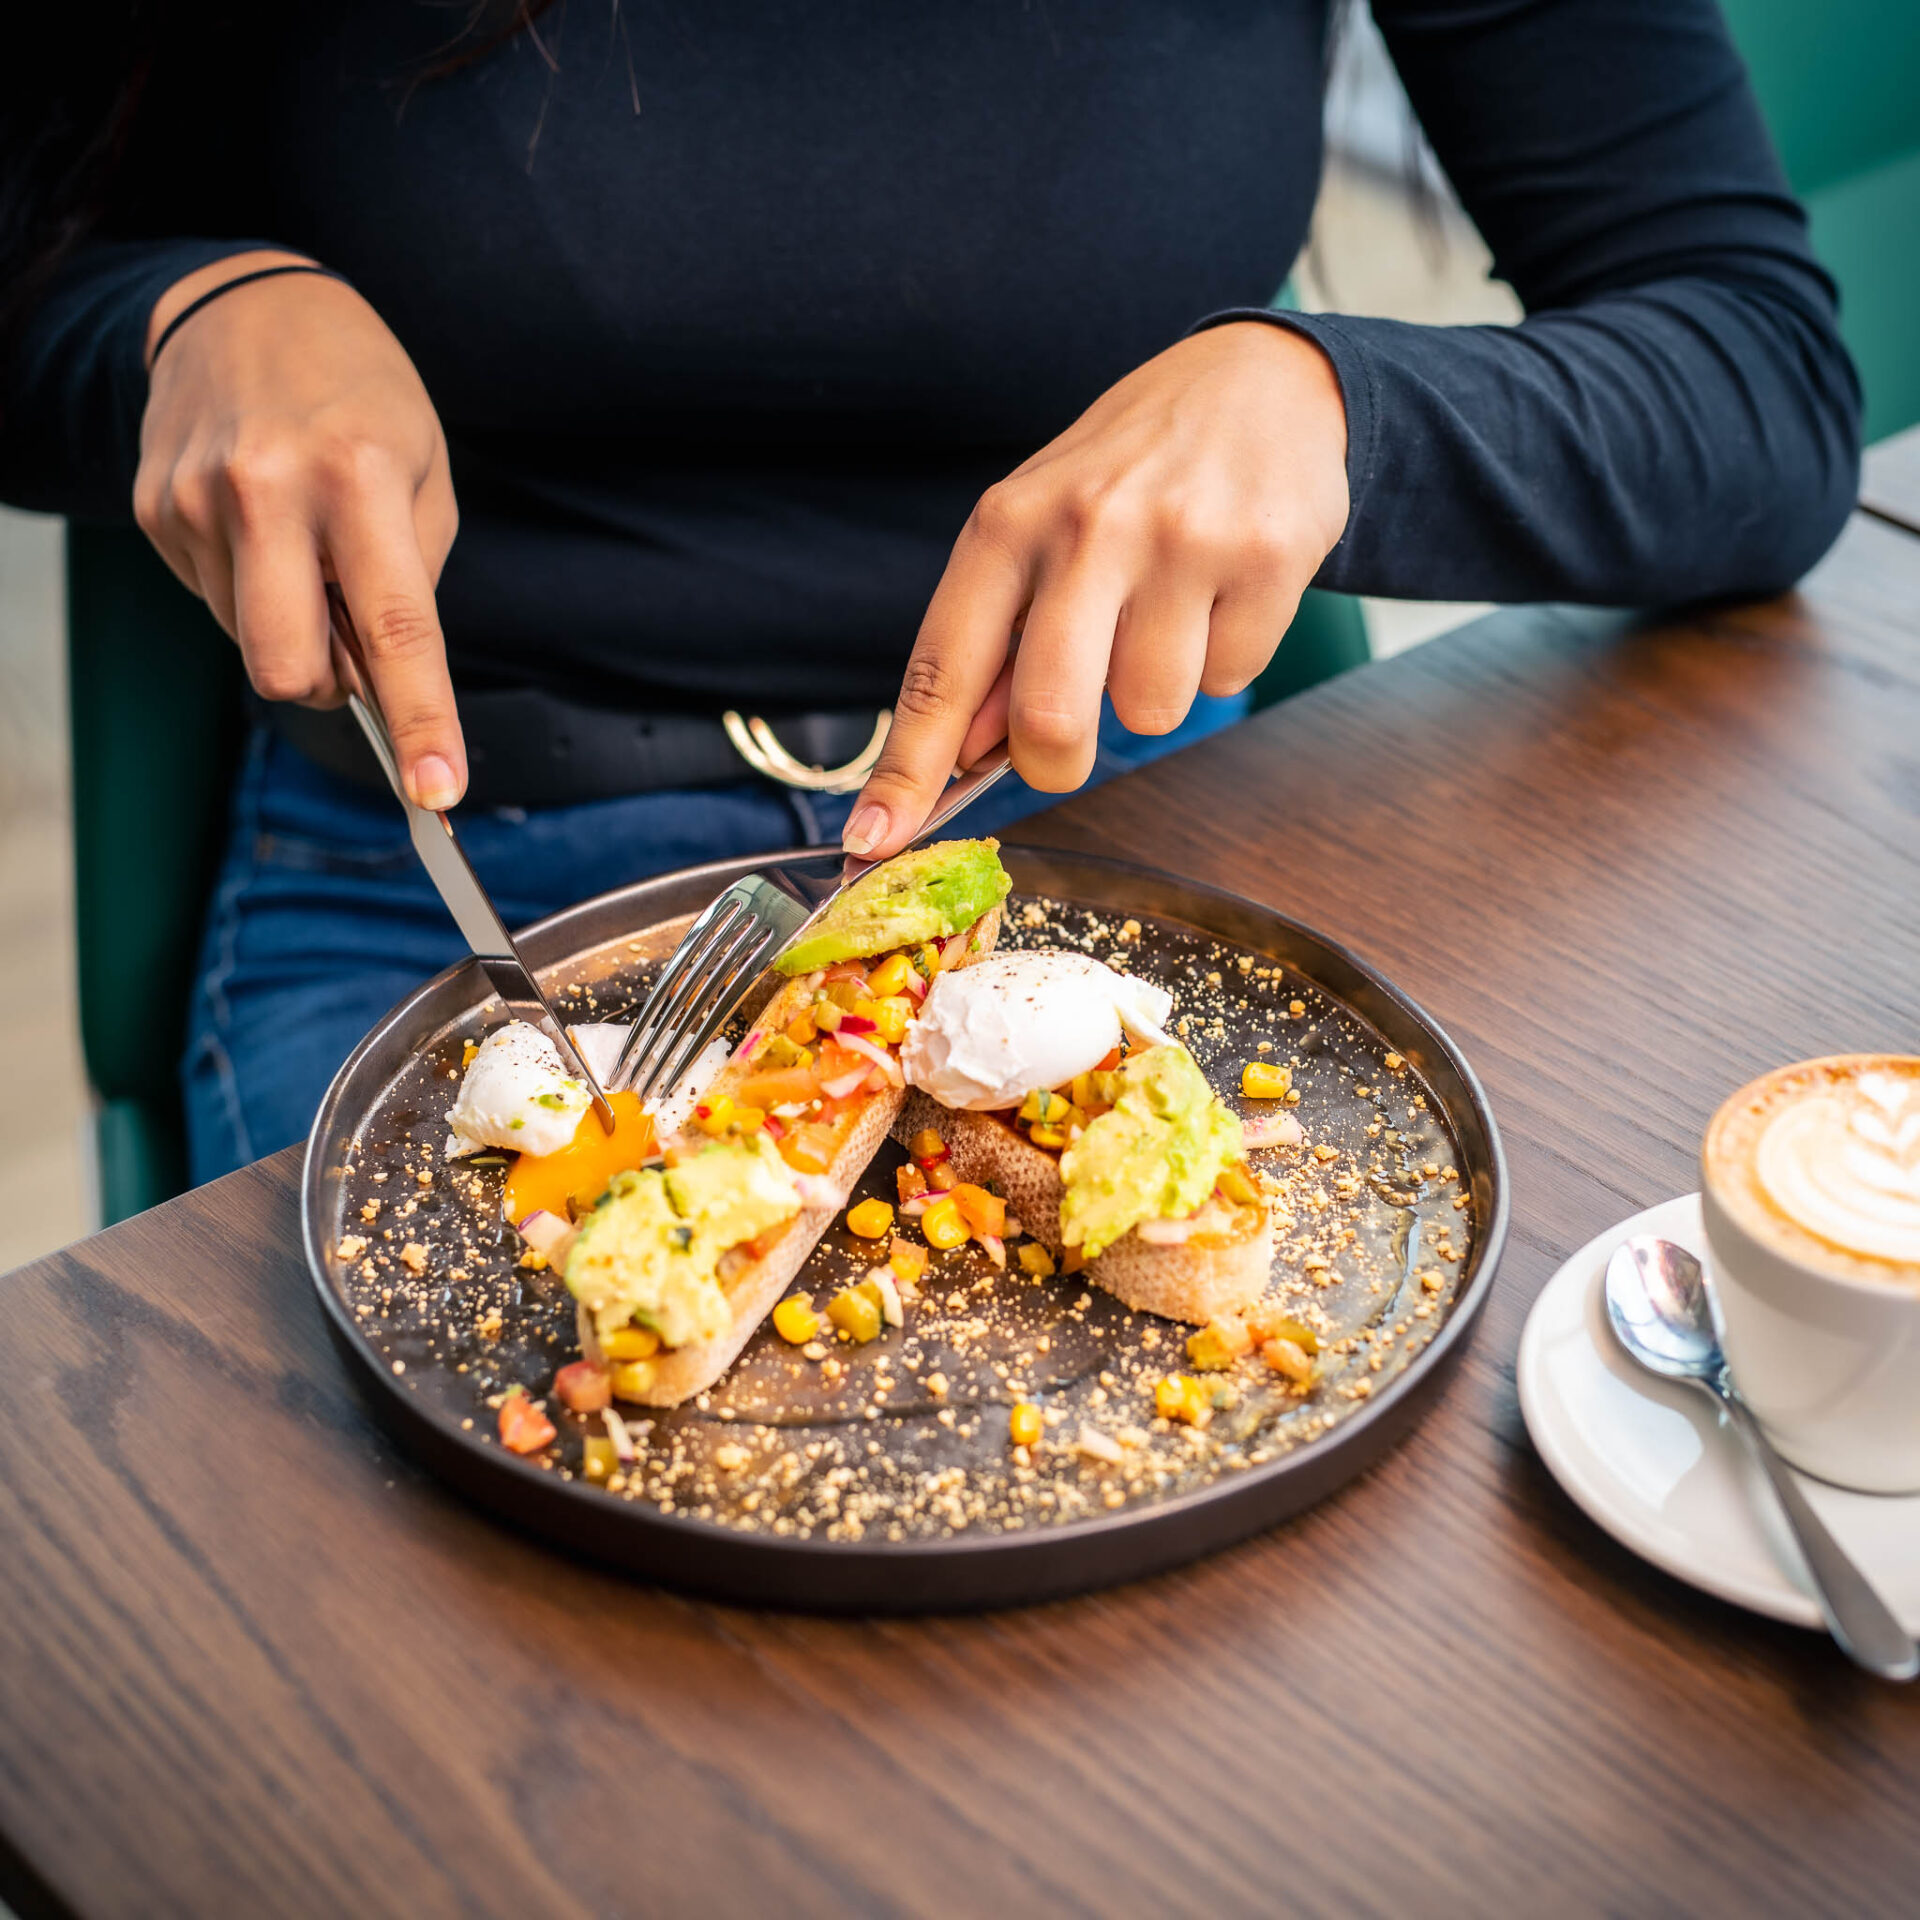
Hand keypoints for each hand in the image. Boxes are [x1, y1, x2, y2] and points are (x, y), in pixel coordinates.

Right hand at [134, 252, 465, 808]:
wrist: (248, 307)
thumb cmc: (362, 401)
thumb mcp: (424, 475)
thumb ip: (413, 586)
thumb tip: (386, 690)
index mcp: (358, 478)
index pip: (395, 630)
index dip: (420, 719)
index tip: (436, 790)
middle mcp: (267, 489)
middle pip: (288, 671)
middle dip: (327, 687)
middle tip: (352, 641)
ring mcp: (195, 500)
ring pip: (249, 646)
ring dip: (289, 625)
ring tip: (304, 545)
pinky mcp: (152, 510)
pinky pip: (212, 604)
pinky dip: (249, 590)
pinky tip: (261, 527)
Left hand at [842, 321, 1348, 855]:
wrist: (1260, 382)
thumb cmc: (1127, 475)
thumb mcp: (1039, 528)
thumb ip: (999, 638)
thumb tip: (964, 755)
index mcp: (1007, 523)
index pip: (942, 670)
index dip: (907, 768)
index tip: (874, 838)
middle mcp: (1088, 526)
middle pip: (1050, 721)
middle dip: (1058, 761)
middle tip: (1071, 739)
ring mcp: (1181, 540)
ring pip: (1151, 712)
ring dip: (1156, 691)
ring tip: (1167, 612)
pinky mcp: (1266, 557)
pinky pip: (1230, 680)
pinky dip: (1222, 659)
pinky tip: (1220, 595)